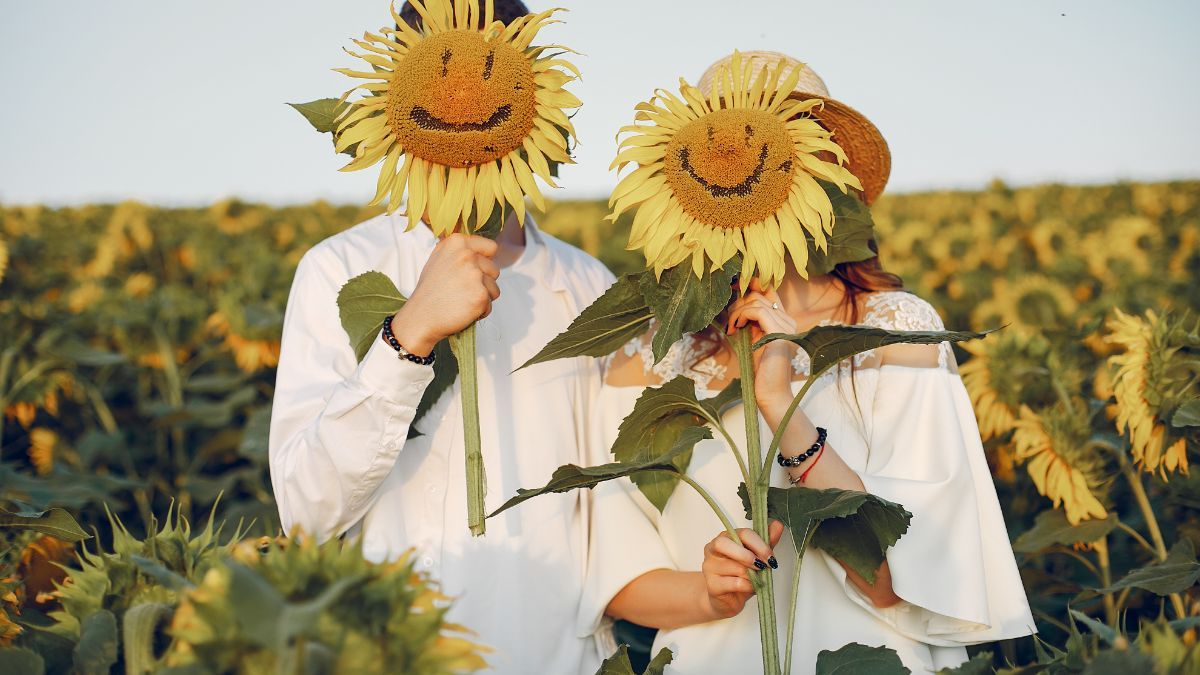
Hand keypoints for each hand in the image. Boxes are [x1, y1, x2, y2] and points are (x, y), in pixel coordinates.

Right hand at [390, 234, 499, 355]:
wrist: (420, 317)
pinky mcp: (480, 295)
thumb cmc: (429, 291)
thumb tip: (483, 250)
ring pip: (494, 288)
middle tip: (462, 290)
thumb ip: (460, 251)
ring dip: (482, 297)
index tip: (474, 271)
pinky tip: (462, 310)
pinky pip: (490, 304)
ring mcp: (474, 275)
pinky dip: (480, 311)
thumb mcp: (439, 259)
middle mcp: (467, 255)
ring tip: (461, 300)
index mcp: (457, 242)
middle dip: (484, 282)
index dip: (486, 261)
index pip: (491, 247)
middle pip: (494, 269)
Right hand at [701, 521, 784, 619]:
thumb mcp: (757, 558)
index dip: (759, 544)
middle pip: (724, 544)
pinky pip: (734, 583)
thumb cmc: (741, 576)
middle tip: (762, 566)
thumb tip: (778, 524)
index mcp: (725, 537)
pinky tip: (750, 587)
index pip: (742, 533)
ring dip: (751, 574)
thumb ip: (766, 541)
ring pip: (734, 566)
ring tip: (757, 579)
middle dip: (747, 555)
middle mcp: (713, 549)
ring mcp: (709, 567)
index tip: (771, 557)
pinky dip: (748, 586)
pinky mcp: (711, 585)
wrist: (727, 600)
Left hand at [727, 279, 796, 413]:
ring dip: (737, 312)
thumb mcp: (753, 341)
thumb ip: (750, 323)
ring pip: (757, 301)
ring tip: (731, 328)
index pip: (770, 292)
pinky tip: (735, 329)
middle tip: (730, 320)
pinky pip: (758, 312)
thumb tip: (735, 304)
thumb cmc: (760, 371)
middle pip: (761, 294)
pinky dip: (741, 316)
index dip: (752, 285)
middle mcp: (788, 321)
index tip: (734, 288)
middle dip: (739, 302)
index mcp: (784, 322)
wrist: (771, 395)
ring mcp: (786, 327)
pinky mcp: (778, 334)